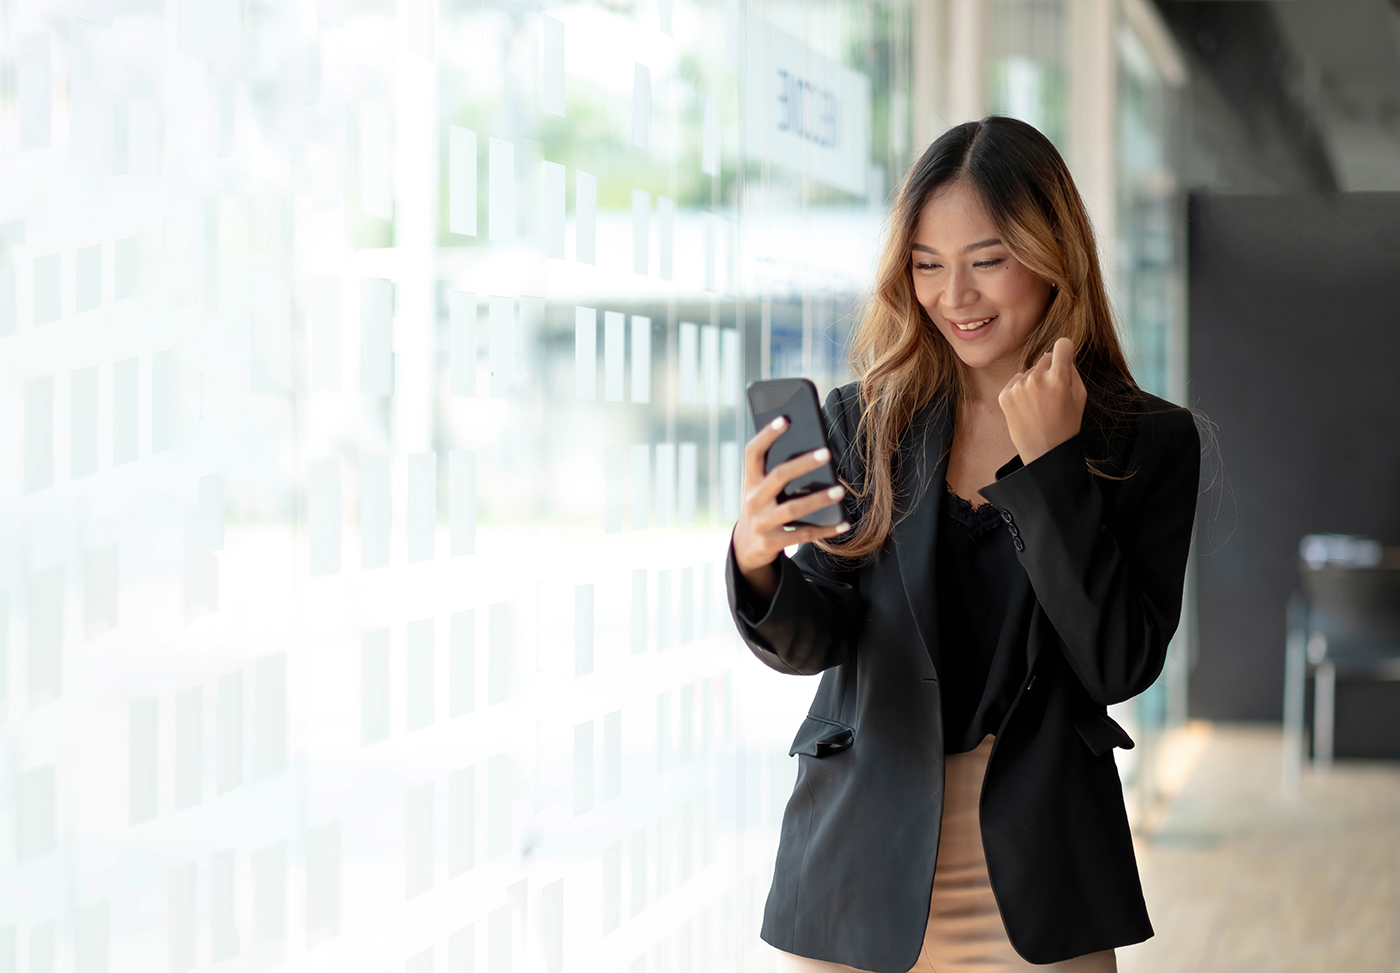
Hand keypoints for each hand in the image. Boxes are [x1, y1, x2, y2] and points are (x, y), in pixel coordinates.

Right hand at [733, 416, 850, 599]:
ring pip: (792, 509)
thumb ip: (777, 470)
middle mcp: (753, 500)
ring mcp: (761, 523)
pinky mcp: (771, 543)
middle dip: (802, 464)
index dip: (766, 435)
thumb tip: (814, 447)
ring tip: (840, 490)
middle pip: (778, 477)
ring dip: (818, 499)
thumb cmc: (764, 507)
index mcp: (751, 481)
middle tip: (826, 453)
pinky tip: (844, 523)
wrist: (747, 548)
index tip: (785, 419)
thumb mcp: (762, 489)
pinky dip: (825, 530)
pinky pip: (802, 535)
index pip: (753, 452)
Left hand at [997, 336, 1086, 464]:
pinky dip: (1021, 390)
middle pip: (1045, 358)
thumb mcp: (1080, 396)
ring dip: (1034, 381)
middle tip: (1053, 393)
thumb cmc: (1066, 424)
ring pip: (1029, 370)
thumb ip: (1072, 370)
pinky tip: (1028, 407)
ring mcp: (1018, 387)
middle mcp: (1036, 379)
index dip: (1065, 350)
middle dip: (1050, 370)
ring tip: (1039, 404)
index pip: (1062, 345)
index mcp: (1058, 378)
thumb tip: (1062, 353)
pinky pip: (1016, 381)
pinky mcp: (1005, 395)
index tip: (1064, 356)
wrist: (1044, 452)